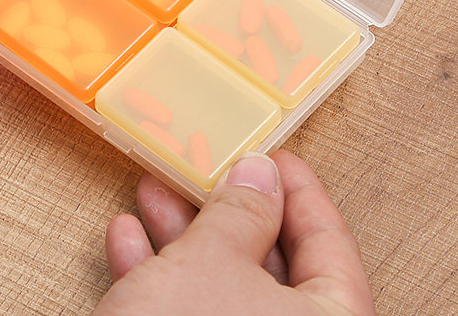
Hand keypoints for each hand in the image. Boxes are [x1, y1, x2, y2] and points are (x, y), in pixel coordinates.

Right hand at [96, 150, 374, 315]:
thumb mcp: (212, 259)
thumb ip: (241, 211)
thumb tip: (261, 173)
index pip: (331, 247)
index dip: (302, 193)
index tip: (276, 155)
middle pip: (270, 266)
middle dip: (225, 210)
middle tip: (204, 169)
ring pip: (220, 287)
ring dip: (182, 235)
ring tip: (153, 190)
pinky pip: (186, 313)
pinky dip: (157, 275)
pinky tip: (126, 238)